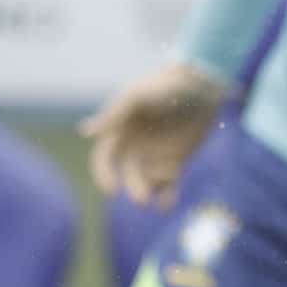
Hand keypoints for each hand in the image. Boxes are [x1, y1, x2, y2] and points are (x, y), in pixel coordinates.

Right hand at [77, 62, 228, 206]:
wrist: (202, 83)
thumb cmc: (166, 85)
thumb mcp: (138, 96)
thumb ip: (114, 114)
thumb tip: (85, 132)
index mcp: (120, 131)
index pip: (104, 158)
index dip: (103, 174)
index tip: (111, 189)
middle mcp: (135, 146)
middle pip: (128, 175)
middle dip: (134, 188)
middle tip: (143, 198)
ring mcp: (155, 155)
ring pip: (147, 182)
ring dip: (151, 192)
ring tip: (163, 198)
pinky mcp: (176, 161)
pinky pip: (167, 185)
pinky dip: (166, 196)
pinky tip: (167, 203)